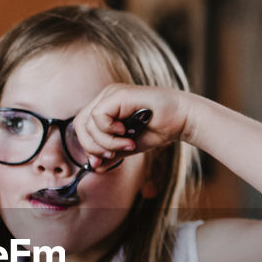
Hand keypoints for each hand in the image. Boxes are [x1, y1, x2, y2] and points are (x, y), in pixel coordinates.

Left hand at [71, 85, 197, 170]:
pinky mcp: (117, 94)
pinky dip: (110, 132)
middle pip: (80, 125)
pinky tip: (126, 135)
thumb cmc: (158, 129)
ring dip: (106, 142)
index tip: (103, 161)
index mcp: (106, 108)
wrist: (181, 119)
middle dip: (92, 146)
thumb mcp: (128, 147)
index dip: (88, 147)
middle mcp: (106, 98)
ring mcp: (111, 94)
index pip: (82, 128)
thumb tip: (94, 167)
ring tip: (126, 144)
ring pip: (88, 122)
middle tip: (111, 154)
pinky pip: (99, 117)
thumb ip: (110, 154)